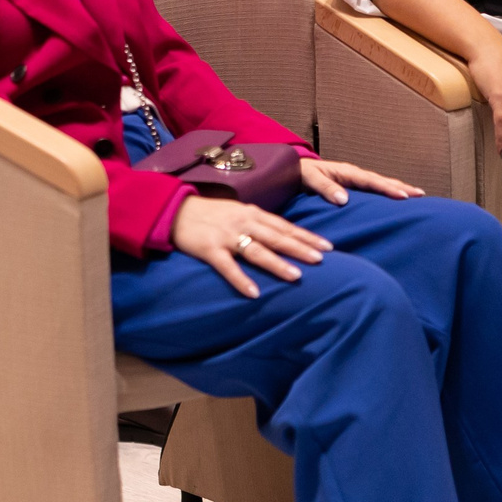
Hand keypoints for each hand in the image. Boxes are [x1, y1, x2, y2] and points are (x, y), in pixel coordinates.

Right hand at [170, 194, 330, 297]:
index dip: (306, 236)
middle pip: (276, 237)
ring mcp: (226, 235)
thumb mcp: (237, 211)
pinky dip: (241, 279)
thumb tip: (283, 236)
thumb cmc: (209, 213)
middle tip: (321, 260)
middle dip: (300, 248)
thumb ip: (259, 222)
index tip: (328, 246)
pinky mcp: (209, 249)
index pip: (284, 226)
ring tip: (296, 276)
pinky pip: (227, 266)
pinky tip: (254, 293)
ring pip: (256, 250)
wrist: (174, 208)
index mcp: (252, 212)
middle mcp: (243, 222)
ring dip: (277, 264)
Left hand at [297, 157, 414, 203]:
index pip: (371, 181)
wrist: (291, 170)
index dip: (388, 188)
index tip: (404, 196)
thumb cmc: (299, 174)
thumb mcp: (309, 179)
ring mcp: (354, 180)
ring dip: (398, 189)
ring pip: (380, 184)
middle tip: (421, 195)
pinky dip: (387, 192)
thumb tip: (344, 199)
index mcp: (346, 172)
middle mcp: (353, 174)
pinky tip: (396, 199)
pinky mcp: (352, 187)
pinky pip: (373, 189)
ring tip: (416, 196)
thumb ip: (325, 188)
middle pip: (381, 180)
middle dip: (401, 187)